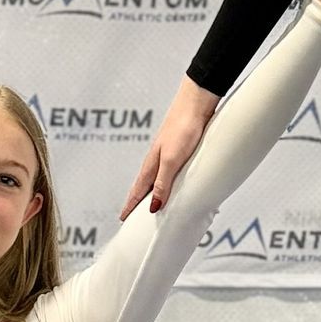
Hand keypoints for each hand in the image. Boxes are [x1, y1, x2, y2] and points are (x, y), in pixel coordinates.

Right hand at [122, 74, 218, 218]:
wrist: (197, 102)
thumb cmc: (183, 127)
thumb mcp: (172, 160)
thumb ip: (163, 183)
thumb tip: (153, 206)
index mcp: (152, 164)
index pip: (137, 191)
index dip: (130, 205)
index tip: (123, 219)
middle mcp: (157, 160)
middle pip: (144, 186)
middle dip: (137, 201)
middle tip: (132, 216)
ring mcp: (168, 153)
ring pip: (156, 178)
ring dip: (152, 192)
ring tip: (150, 204)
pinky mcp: (180, 148)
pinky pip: (169, 172)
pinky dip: (166, 182)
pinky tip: (172, 182)